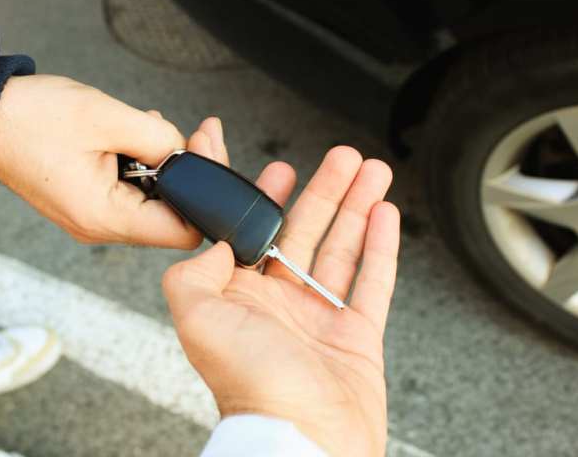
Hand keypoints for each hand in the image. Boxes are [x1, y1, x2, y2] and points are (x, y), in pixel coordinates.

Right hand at [0, 74, 226, 246]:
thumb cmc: (33, 118)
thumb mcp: (107, 118)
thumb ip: (159, 139)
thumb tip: (188, 155)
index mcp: (105, 217)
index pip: (183, 232)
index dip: (203, 194)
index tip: (203, 151)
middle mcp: (100, 228)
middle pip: (171, 216)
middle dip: (186, 171)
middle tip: (194, 132)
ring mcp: (92, 218)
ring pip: (152, 201)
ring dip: (162, 164)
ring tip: (151, 126)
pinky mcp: (87, 203)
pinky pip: (130, 192)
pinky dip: (140, 165)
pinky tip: (135, 134)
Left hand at [162, 147, 398, 455]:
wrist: (302, 439)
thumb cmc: (250, 387)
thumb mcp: (199, 321)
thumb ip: (193, 273)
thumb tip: (217, 242)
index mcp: (236, 295)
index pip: (240, 228)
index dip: (243, 189)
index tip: (240, 149)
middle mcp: (276, 301)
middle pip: (301, 229)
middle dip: (321, 189)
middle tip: (339, 156)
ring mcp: (317, 316)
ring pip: (339, 247)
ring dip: (355, 205)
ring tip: (370, 169)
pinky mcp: (355, 334)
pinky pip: (371, 281)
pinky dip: (380, 246)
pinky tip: (384, 214)